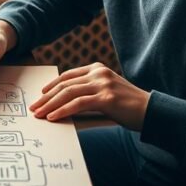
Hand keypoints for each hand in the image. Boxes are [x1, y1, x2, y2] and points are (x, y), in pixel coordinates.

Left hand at [29, 62, 150, 129]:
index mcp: (98, 69)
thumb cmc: (128, 106)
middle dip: (46, 96)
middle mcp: (99, 73)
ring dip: (50, 104)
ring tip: (39, 114)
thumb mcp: (106, 93)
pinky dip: (62, 110)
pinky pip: (78, 104)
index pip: (68, 76)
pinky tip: (53, 117)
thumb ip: (88, 92)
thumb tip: (63, 104)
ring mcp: (103, 84)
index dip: (51, 86)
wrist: (151, 112)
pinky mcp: (106, 98)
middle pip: (65, 84)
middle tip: (33, 107)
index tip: (40, 95)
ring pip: (68, 93)